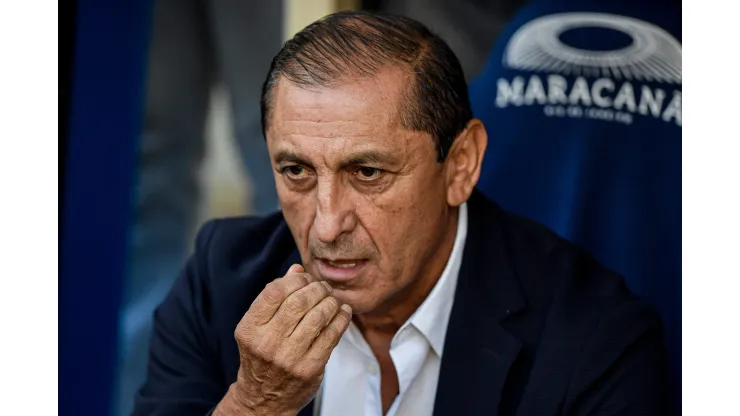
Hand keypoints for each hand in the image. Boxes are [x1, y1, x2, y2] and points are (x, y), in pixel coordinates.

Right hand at [215, 264, 351, 415]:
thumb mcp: (259, 327)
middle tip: (323, 287)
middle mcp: (266, 343)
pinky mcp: (309, 368)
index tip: (304, 278)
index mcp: (249, 328)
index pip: (274, 292)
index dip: (294, 279)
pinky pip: (331, 335)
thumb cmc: (263, 355)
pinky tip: (343, 312)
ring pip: (318, 316)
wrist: (263, 398)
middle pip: (299, 301)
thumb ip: (276, 297)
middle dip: (316, 288)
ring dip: (330, 301)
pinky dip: (341, 318)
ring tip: (332, 299)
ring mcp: (289, 357)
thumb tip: (297, 269)